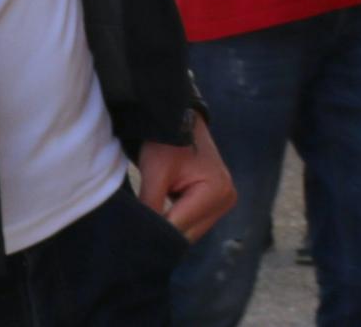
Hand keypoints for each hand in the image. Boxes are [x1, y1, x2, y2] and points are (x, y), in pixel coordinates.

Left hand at [138, 121, 236, 240]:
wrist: (179, 122)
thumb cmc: (167, 142)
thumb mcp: (154, 173)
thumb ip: (150, 207)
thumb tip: (140, 238)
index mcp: (216, 191)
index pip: (179, 227)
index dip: (154, 232)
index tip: (133, 234)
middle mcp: (226, 199)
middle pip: (188, 234)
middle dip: (163, 235)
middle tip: (137, 232)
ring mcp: (224, 202)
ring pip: (190, 232)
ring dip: (170, 230)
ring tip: (147, 225)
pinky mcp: (217, 203)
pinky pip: (193, 224)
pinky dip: (176, 223)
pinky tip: (161, 217)